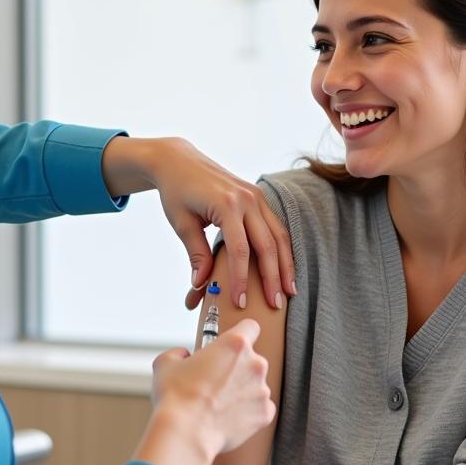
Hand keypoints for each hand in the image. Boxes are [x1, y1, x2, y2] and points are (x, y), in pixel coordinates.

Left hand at [101, 136, 295, 310]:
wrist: (179, 160)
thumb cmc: (176, 191)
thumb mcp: (182, 223)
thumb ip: (196, 253)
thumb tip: (200, 285)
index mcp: (227, 204)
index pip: (240, 250)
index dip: (241, 279)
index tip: (240, 302)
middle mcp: (247, 199)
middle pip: (267, 245)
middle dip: (272, 277)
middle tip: (275, 303)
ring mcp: (256, 196)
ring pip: (279, 236)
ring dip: (285, 265)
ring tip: (289, 291)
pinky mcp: (258, 197)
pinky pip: (276, 226)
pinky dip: (282, 249)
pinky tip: (285, 268)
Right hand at [151, 319, 273, 455]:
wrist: (186, 433)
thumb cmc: (176, 397)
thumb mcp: (166, 363)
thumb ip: (179, 353)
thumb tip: (184, 356)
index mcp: (235, 345)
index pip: (250, 327)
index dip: (241, 334)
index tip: (232, 345)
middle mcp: (255, 364)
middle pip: (252, 360)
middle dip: (237, 369)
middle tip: (216, 383)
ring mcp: (263, 390)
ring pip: (255, 385)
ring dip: (242, 391)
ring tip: (218, 405)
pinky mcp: (265, 413)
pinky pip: (259, 408)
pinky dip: (247, 412)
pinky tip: (227, 418)